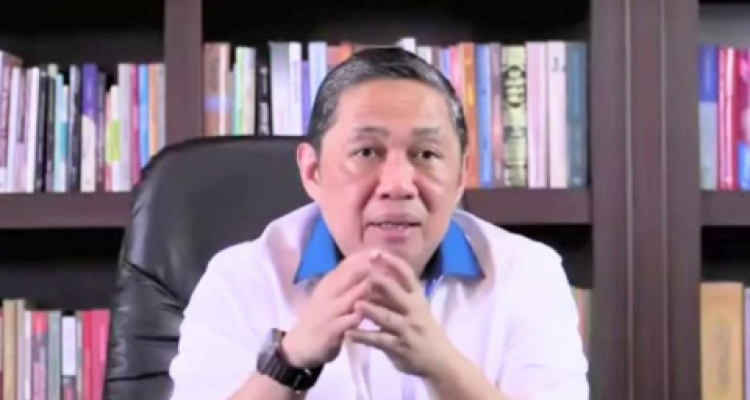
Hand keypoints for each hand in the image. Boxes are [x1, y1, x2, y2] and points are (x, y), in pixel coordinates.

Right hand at [282, 249, 377, 368]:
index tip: (379, 251)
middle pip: (348, 276)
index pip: (345, 265)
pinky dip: (363, 315)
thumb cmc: (320, 317)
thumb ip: (345, 283)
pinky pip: (350, 320)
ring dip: (369, 288)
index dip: (362, 257)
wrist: (301, 345)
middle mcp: (327, 293)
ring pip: (352, 296)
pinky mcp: (332, 329)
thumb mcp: (329, 296)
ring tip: (387, 283)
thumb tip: (366, 264)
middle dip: (367, 267)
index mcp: (327, 284)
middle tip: (385, 261)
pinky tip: (377, 313)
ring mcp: (329, 311)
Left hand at [345, 251, 455, 377]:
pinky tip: (349, 334)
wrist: (439, 360)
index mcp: (418, 298)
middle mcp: (414, 311)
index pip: (408, 276)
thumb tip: (375, 277)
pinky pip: (379, 340)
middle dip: (380, 281)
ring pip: (387, 317)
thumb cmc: (424, 331)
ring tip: (355, 304)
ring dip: (370, 310)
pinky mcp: (399, 347)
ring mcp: (407, 329)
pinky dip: (363, 337)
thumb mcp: (416, 310)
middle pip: (396, 292)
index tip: (379, 253)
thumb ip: (398, 296)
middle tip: (363, 273)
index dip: (394, 263)